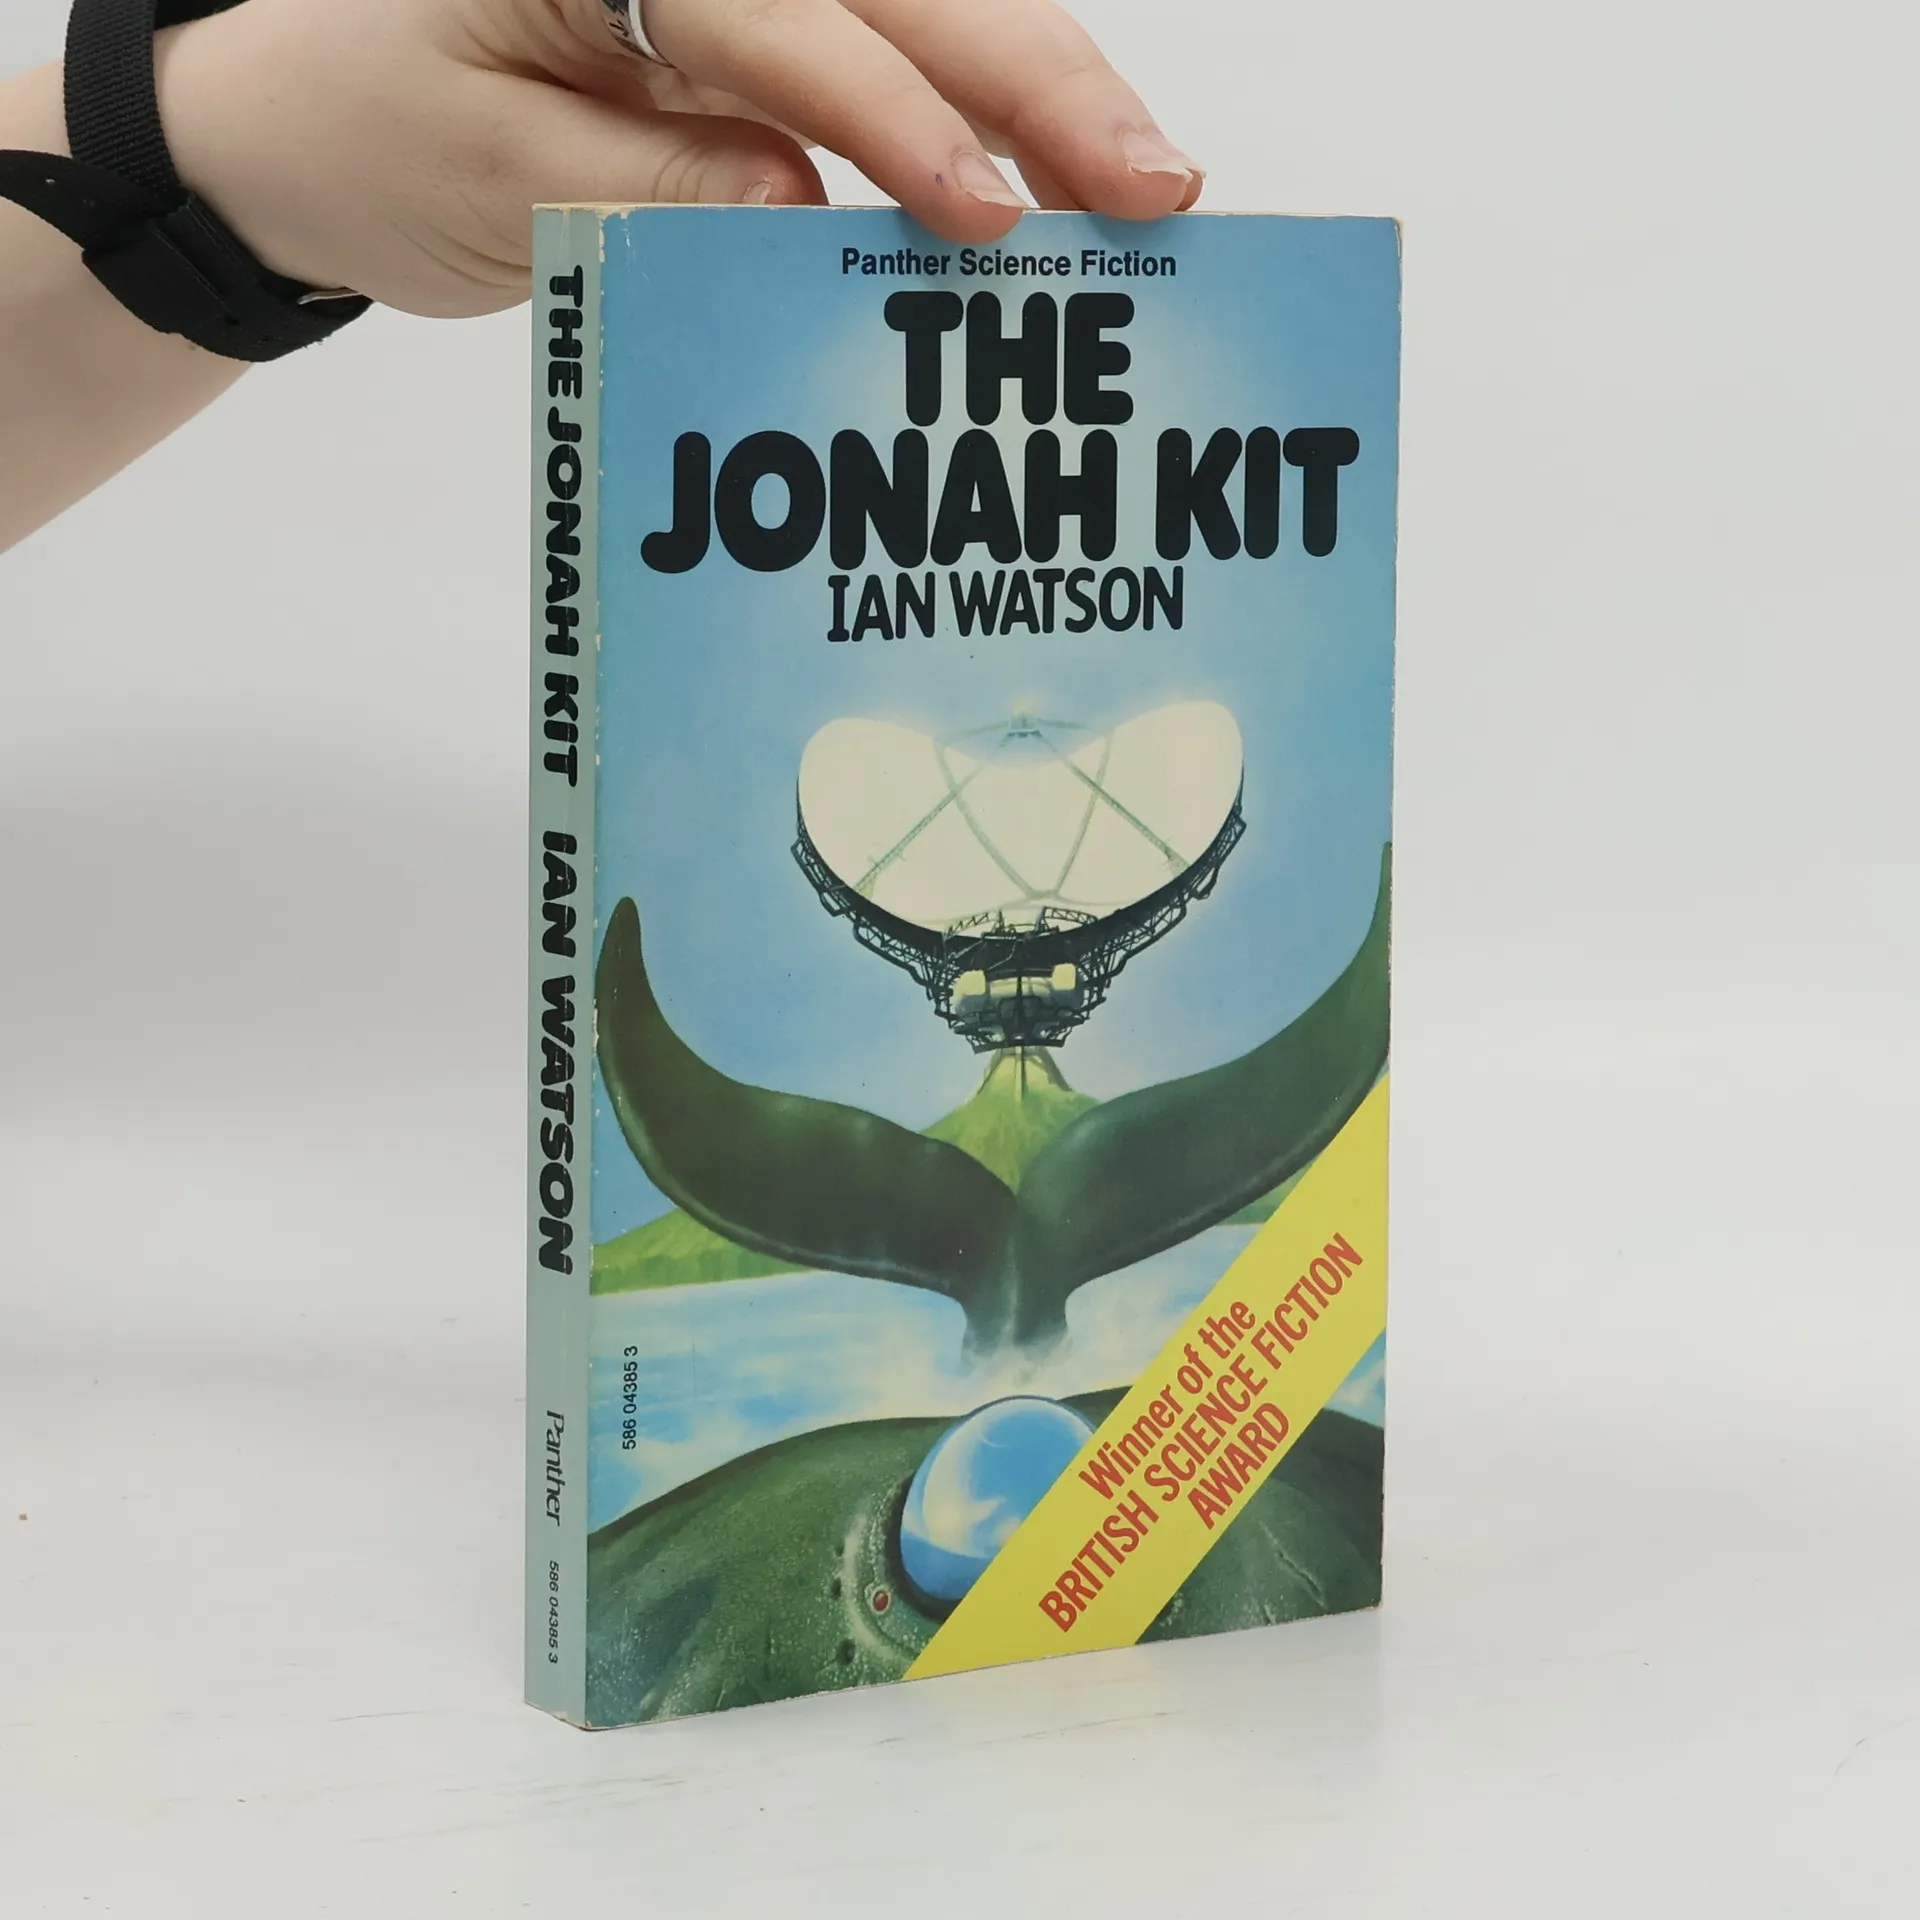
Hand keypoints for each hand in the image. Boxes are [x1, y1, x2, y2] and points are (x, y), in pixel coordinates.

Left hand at [155, 0, 1203, 318]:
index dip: (895, 115)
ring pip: (914, 4)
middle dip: (1030, 77)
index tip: (989, 212)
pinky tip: (1049, 173)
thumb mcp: (493, 176)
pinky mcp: (748, 28)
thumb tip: (802, 208)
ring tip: (1139, 176)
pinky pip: (880, 53)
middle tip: (1153, 178)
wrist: (301, 118)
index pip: (779, 16)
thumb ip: (651, 184)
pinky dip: (970, 111)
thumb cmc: (373, 133)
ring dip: (1034, 86)